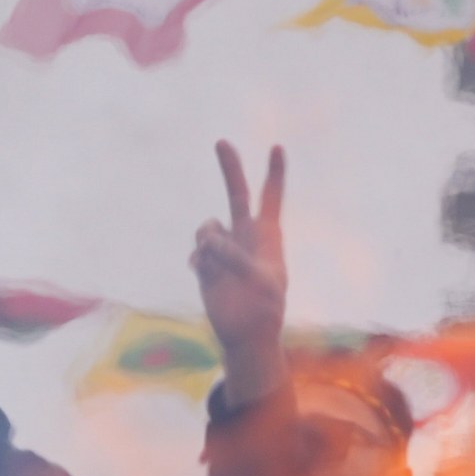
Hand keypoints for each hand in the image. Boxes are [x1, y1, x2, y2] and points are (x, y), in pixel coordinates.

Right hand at [192, 143, 287, 407]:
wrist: (247, 335)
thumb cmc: (266, 310)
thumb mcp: (262, 283)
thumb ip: (238, 258)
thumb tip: (210, 241)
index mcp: (268, 236)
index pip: (271, 198)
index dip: (274, 173)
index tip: (277, 147)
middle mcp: (245, 236)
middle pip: (236, 194)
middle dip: (230, 167)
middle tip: (221, 141)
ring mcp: (224, 248)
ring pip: (207, 226)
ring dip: (209, 242)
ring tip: (219, 266)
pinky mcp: (206, 263)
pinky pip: (197, 251)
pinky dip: (199, 260)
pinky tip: (206, 276)